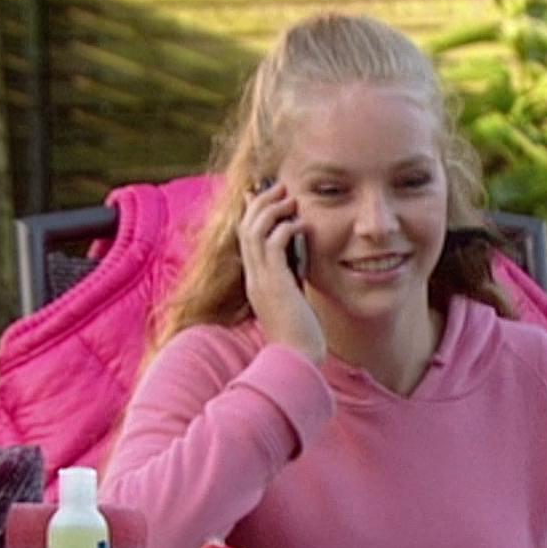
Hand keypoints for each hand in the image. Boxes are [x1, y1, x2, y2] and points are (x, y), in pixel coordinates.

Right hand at [238, 181, 325, 364]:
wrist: (298, 360)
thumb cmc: (300, 337)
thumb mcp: (293, 301)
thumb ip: (291, 282)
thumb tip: (298, 267)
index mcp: (256, 282)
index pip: (246, 239)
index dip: (252, 214)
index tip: (264, 195)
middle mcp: (253, 278)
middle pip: (244, 228)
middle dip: (261, 203)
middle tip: (280, 187)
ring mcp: (261, 281)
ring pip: (254, 232)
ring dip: (272, 209)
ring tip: (290, 197)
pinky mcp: (274, 285)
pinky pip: (273, 246)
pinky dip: (285, 228)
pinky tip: (302, 224)